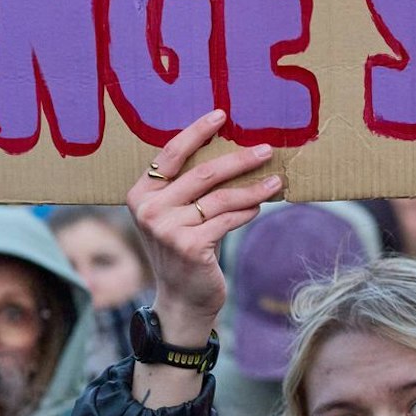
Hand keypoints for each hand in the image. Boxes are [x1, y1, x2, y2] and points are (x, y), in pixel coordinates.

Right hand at [129, 109, 282, 342]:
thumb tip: (230, 148)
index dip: (196, 132)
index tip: (222, 115)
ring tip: (275, 180)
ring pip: (220, 198)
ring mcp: (168, 230)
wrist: (182, 299)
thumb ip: (187, 187)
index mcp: (140, 194)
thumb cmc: (183, 248)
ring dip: (253, 188)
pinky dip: (248, 210)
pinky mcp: (190, 246)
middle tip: (266, 149)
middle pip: (202, 173)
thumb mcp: (174, 215)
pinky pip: (228, 219)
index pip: (170, 154)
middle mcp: (150, 210)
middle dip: (238, 159)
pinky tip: (261, 205)